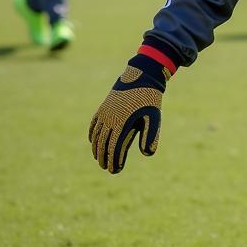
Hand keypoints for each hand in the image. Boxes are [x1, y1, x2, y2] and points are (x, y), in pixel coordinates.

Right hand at [88, 54, 168, 173]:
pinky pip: (94, 124)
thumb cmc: (150, 98)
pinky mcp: (103, 107)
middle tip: (107, 169)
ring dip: (96, 148)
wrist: (142, 75)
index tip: (115, 170)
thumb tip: (148, 154)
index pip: (114, 147)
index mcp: (122, 122)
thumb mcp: (154, 116)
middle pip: (102, 143)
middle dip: (104, 158)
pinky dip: (92, 134)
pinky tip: (93, 142)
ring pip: (96, 135)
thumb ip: (151, 135)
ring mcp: (105, 112)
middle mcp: (110, 118)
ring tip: (100, 159)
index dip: (113, 160)